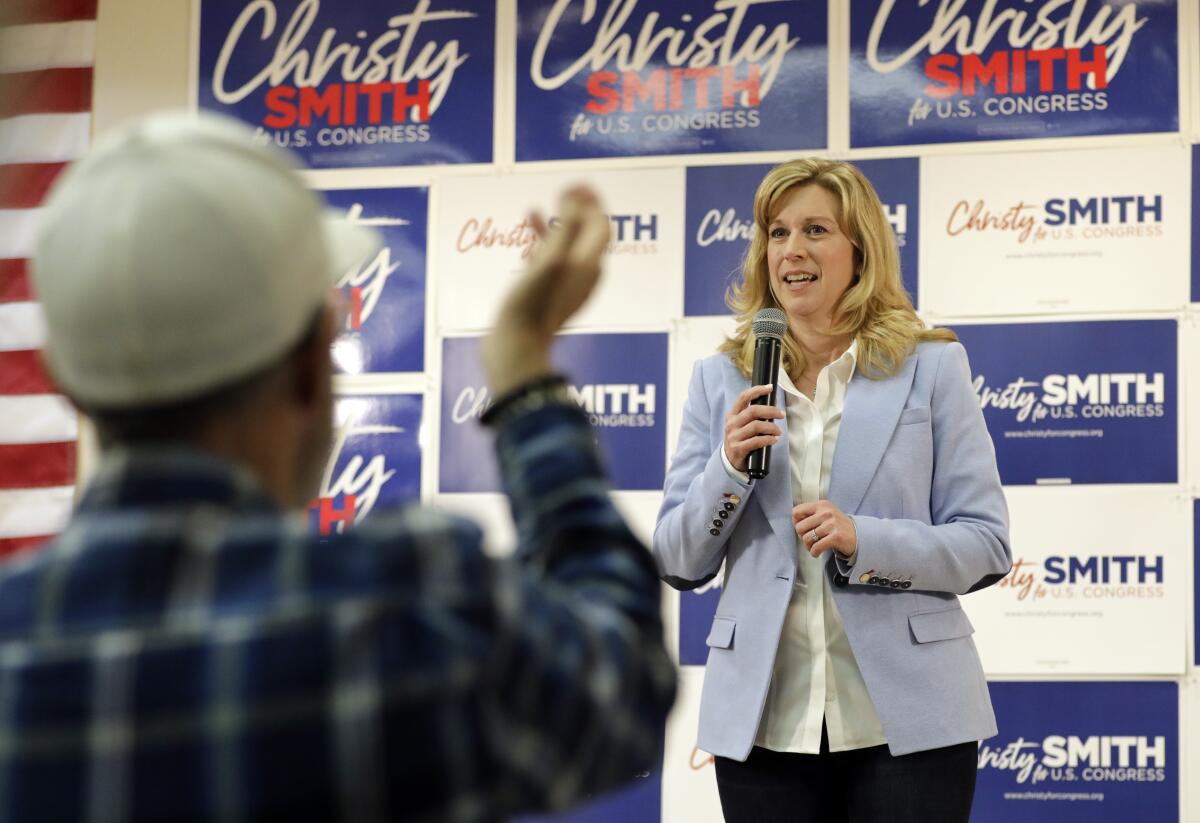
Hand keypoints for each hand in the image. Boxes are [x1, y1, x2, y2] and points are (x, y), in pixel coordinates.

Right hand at [483, 186, 610, 395]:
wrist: (516, 348)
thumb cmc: (532, 305)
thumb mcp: (551, 260)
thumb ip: (566, 226)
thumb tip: (575, 197)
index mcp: (589, 265)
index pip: (601, 224)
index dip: (592, 200)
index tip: (574, 184)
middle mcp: (583, 275)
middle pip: (589, 233)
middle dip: (579, 209)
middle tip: (565, 189)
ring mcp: (566, 286)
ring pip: (568, 245)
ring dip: (559, 222)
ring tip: (541, 206)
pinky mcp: (547, 293)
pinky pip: (550, 259)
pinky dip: (542, 240)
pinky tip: (528, 228)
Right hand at [723, 384, 783, 472]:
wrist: (729, 461)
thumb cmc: (740, 440)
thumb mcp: (741, 425)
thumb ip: (753, 415)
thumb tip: (773, 403)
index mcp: (732, 415)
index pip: (743, 397)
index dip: (757, 390)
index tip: (770, 388)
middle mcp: (731, 424)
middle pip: (753, 411)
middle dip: (770, 411)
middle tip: (781, 414)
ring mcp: (733, 436)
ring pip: (756, 426)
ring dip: (771, 427)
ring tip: (779, 431)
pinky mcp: (738, 449)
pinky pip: (757, 441)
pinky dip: (768, 439)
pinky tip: (774, 440)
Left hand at [793, 500, 856, 559]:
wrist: (858, 535)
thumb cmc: (838, 526)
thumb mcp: (826, 513)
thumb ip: (811, 514)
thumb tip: (795, 522)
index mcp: (821, 505)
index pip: (796, 512)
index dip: (796, 522)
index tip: (803, 528)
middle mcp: (826, 512)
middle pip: (799, 527)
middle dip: (802, 536)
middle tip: (809, 540)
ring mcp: (831, 524)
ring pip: (806, 538)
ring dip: (808, 546)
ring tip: (814, 546)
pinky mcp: (836, 536)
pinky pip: (816, 547)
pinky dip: (814, 552)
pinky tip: (817, 552)